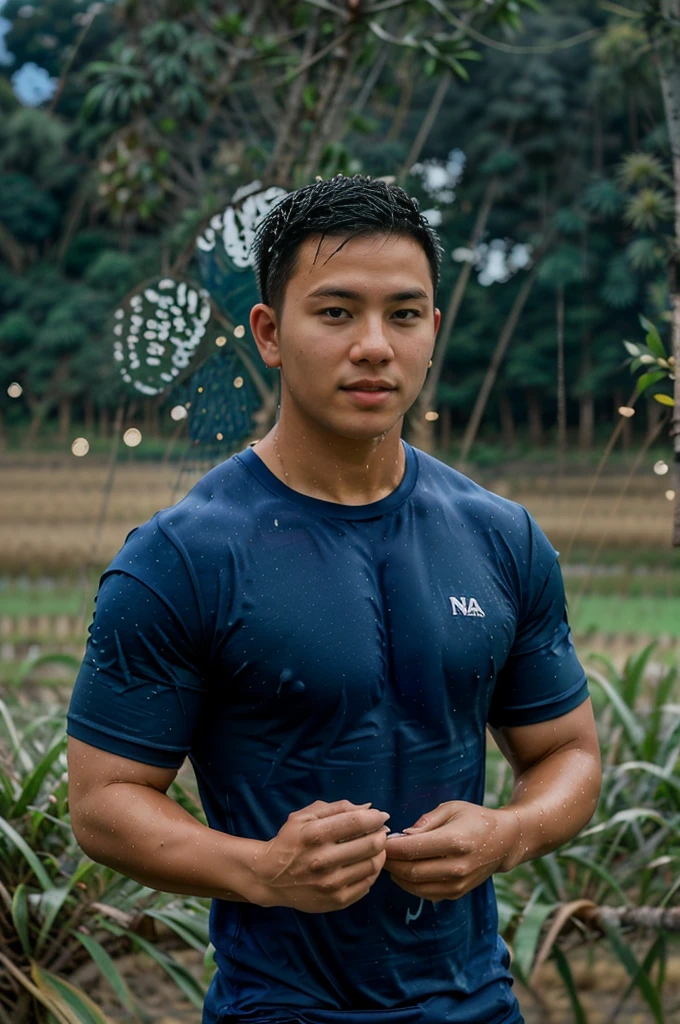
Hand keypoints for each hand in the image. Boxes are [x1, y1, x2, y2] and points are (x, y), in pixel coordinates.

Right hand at [251, 799, 390, 912]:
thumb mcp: (304, 816)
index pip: (357, 822)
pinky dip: (372, 871)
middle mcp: (323, 860)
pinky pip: (368, 884)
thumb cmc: (289, 841)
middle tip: (380, 831)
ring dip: (380, 853)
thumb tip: (369, 808)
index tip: (382, 816)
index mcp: (315, 834)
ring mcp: (331, 884)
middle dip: (381, 834)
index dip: (376, 817)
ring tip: (375, 847)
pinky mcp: (337, 900)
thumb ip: (337, 808)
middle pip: (371, 844)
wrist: (270, 877)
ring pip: (373, 865)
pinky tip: (365, 864)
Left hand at [383, 801, 517, 902]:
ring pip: (416, 886)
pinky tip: (404, 872)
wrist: (503, 842)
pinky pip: (426, 894)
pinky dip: (410, 885)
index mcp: (455, 841)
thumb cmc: (474, 819)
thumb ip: (425, 823)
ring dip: (397, 875)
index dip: (391, 846)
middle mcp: (457, 867)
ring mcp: (458, 884)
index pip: (412, 849)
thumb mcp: (450, 809)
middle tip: (378, 852)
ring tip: (389, 861)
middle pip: (410, 871)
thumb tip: (401, 836)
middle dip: (390, 862)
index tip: (379, 839)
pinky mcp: (457, 893)